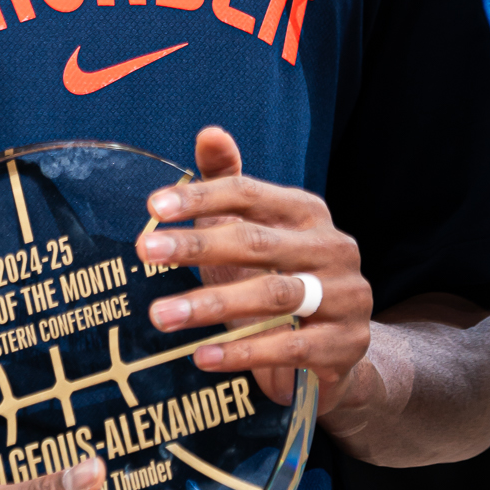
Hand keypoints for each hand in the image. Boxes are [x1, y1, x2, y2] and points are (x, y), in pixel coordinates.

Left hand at [136, 126, 372, 409]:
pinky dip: (243, 352)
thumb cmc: (280, 277)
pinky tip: (202, 357)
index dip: (202, 197)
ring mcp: (345, 297)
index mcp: (308, 211)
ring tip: (161, 315)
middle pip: (257, 242)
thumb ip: (231, 183)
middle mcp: (333, 247)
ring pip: (272, 295)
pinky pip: (289, 347)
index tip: (153, 207)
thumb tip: (209, 133)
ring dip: (211, 305)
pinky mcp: (344, 345)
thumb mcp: (255, 230)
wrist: (337, 347)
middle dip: (197, 246)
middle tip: (145, 253)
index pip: (251, 194)